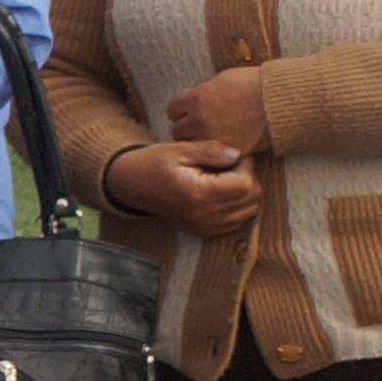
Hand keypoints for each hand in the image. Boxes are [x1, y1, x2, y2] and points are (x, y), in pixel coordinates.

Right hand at [105, 138, 261, 237]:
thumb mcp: (178, 149)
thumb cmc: (153, 163)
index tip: (232, 155)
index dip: (246, 166)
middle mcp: (203, 214)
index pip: (245, 183)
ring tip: (227, 179)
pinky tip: (222, 194)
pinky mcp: (203, 231)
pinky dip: (238, 208)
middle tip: (230, 166)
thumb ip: (210, 150)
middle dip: (248, 178)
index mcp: (197, 192)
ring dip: (245, 194)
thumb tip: (238, 154)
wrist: (130, 185)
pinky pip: (237, 223)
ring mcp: (203, 226)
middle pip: (251, 198)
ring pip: (249, 211)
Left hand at [163, 65, 272, 151]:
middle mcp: (199, 118)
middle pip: (178, 130)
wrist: (283, 99)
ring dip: (199, 143)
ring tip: (210, 141)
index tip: (189, 113)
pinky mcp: (229, 150)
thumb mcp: (225, 79)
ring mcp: (213, 136)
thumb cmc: (259, 83)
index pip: (173, 109)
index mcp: (196, 98)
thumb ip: (207, 91)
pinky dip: (215, 154)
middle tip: (199, 130)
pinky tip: (222, 149)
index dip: (181, 111)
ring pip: (193, 146)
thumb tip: (200, 97)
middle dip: (188, 129)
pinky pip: (213, 156)